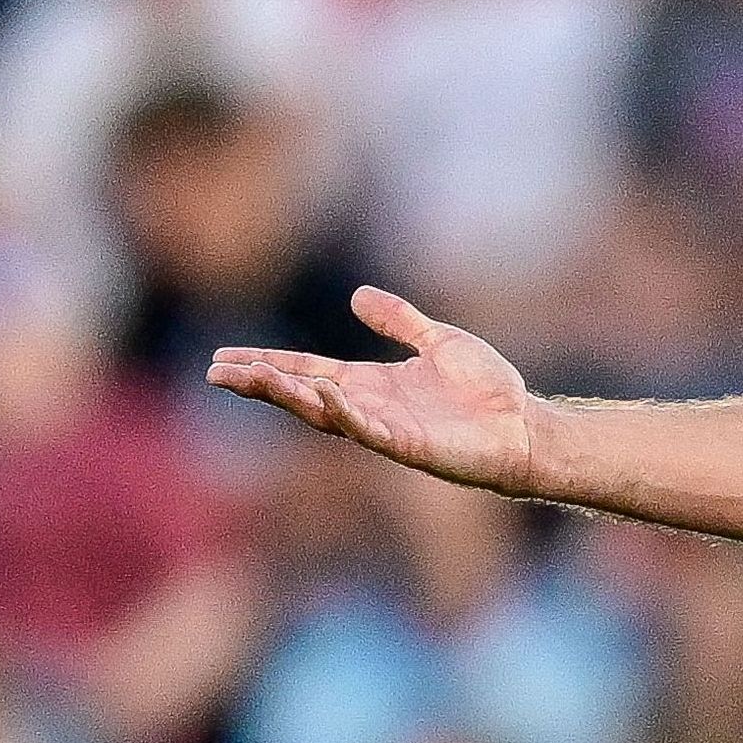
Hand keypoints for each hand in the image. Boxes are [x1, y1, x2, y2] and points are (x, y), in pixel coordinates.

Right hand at [210, 287, 537, 488]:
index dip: (266, 365)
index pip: (305, 372)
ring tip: (257, 379)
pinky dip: (348, 415)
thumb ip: (399, 320)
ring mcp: (388, 430)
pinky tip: (327, 396)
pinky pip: (372, 432)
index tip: (224, 360)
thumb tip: (357, 295)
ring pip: (327, 415)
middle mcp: (370, 408)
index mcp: (371, 384)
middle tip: (217, 373)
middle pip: (302, 396)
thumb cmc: (487, 392)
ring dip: (292, 397)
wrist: (525, 428)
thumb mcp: (438, 340)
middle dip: (261, 385)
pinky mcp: (412, 447)